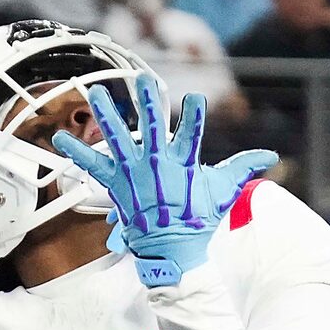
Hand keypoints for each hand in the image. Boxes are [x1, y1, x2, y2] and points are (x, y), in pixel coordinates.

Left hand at [50, 74, 276, 289]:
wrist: (172, 250)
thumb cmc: (198, 218)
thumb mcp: (223, 191)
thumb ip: (243, 167)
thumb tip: (271, 156)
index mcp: (184, 165)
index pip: (193, 135)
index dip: (195, 116)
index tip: (196, 98)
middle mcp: (158, 166)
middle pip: (153, 128)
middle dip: (149, 102)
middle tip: (143, 78)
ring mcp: (135, 174)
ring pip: (118, 138)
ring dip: (106, 114)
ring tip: (93, 92)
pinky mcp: (117, 185)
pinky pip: (93, 165)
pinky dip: (76, 152)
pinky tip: (59, 137)